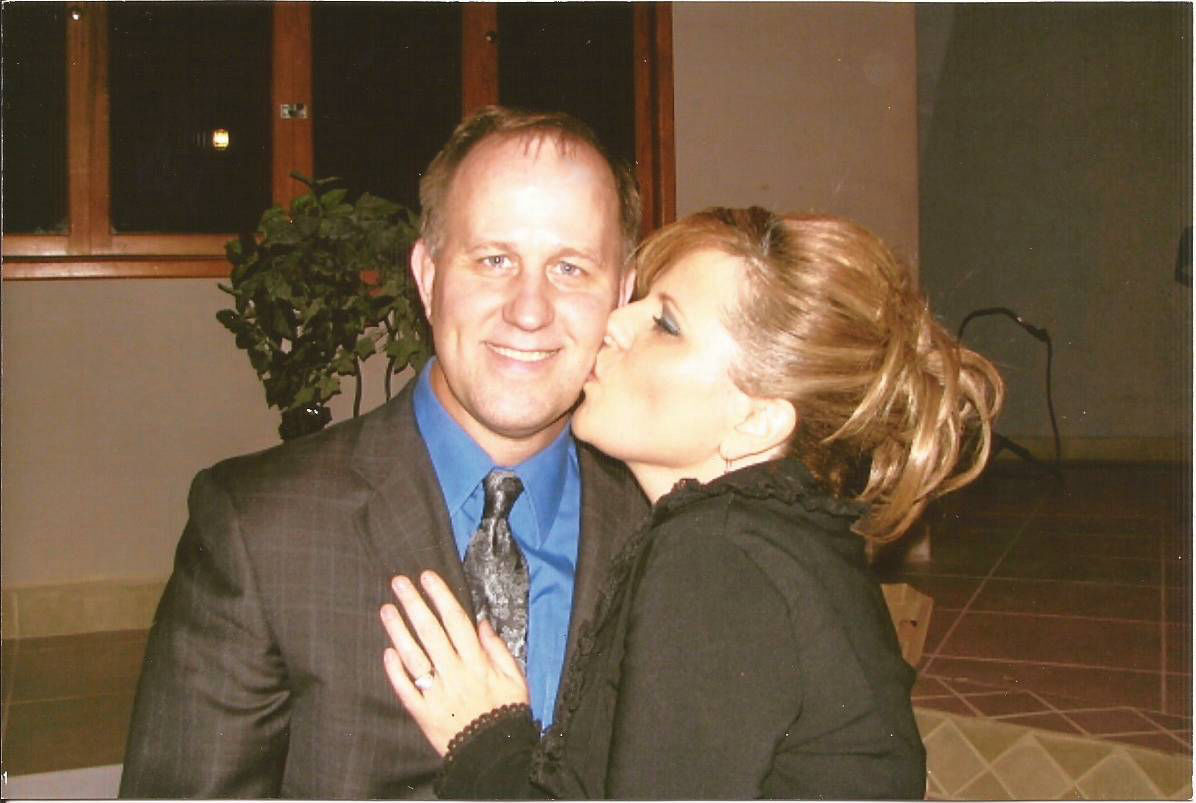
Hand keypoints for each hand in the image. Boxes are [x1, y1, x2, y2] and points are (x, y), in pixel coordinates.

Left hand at [380, 571, 529, 755]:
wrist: (495, 755)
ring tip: (386, 609)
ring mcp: (437, 693)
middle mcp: (455, 674)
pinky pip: (406, 689)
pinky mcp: (423, 713)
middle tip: (399, 582)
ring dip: (398, 631)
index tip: (427, 577)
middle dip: (414, 604)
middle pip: (431, 632)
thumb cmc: (507, 713)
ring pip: (414, 657)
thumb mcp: (515, 678)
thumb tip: (481, 623)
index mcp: (478, 662)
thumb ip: (498, 649)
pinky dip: (395, 671)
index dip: (441, 596)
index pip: (456, 621)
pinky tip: (387, 652)